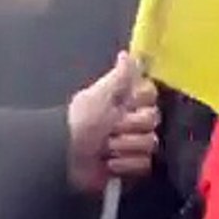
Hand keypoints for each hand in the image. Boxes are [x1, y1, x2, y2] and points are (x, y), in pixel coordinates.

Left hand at [67, 52, 159, 192]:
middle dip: (129, 126)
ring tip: (105, 148)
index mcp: (124, 100)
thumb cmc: (82, 121)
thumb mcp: (100, 94)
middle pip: (152, 120)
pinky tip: (109, 163)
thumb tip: (126, 53)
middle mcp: (132, 120)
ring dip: (124, 146)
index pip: (151, 94)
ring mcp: (132, 143)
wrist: (66, 155)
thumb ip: (119, 75)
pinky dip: (124, 164)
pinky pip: (143, 164)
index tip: (125, 103)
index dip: (140, 100)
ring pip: (149, 143)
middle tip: (110, 129)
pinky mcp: (131, 165)